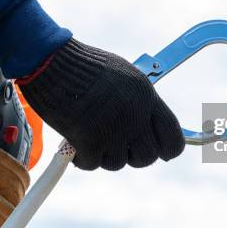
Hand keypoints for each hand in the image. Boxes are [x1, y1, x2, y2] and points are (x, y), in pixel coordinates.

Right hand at [18, 38, 184, 170]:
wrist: (53, 63)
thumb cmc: (85, 66)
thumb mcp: (124, 76)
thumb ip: (140, 101)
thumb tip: (149, 125)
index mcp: (147, 98)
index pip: (173, 139)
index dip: (166, 149)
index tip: (156, 150)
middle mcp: (135, 116)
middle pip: (148, 157)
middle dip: (133, 155)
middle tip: (117, 145)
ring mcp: (113, 131)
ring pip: (118, 163)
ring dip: (104, 154)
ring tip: (91, 135)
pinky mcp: (89, 141)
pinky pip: (92, 164)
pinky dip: (83, 158)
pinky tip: (76, 142)